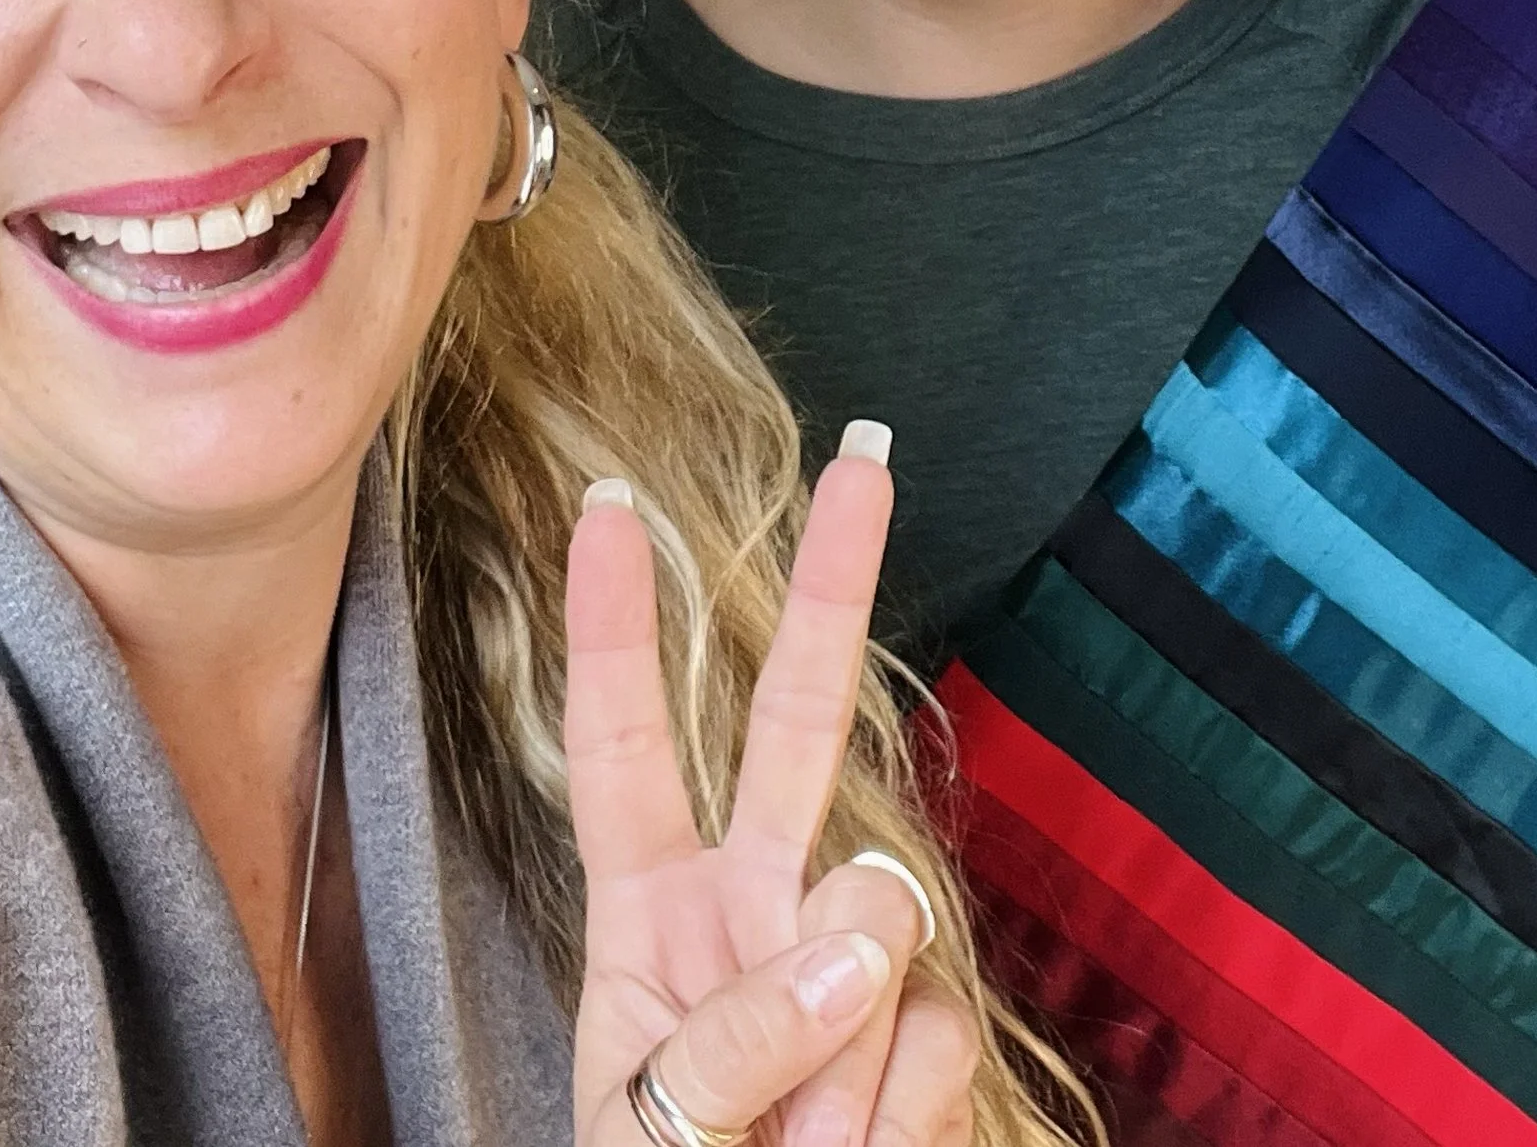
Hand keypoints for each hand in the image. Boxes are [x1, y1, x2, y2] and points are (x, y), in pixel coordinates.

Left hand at [565, 448, 976, 1146]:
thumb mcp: (637, 1129)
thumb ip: (726, 1042)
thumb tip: (866, 939)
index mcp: (649, 914)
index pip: (624, 745)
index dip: (612, 628)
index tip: (604, 503)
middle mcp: (757, 909)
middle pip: (801, 723)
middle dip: (833, 586)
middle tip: (868, 457)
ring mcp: (851, 969)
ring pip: (880, 910)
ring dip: (831, 1049)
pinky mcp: (929, 1036)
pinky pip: (932, 1036)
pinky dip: (888, 1120)